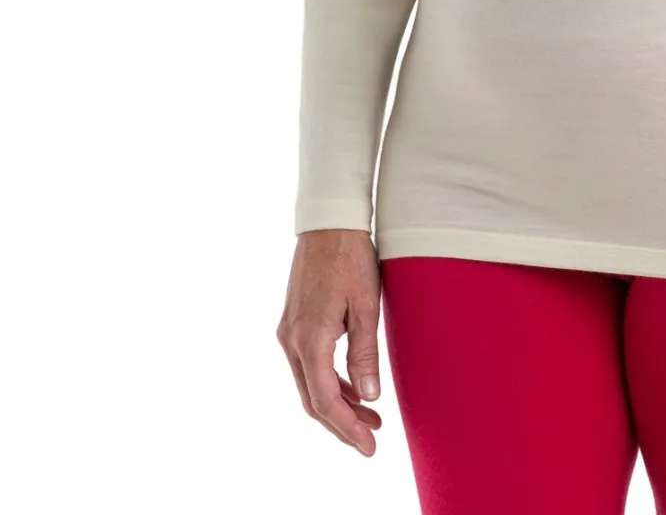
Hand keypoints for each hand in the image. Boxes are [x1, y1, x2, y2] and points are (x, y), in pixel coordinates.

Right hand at [277, 229, 383, 455]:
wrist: (328, 222)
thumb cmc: (351, 258)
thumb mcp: (366, 305)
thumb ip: (364, 353)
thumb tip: (369, 397)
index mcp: (310, 339)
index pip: (325, 401)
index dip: (347, 428)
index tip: (369, 447)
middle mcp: (292, 341)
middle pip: (313, 399)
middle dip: (342, 423)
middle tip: (372, 439)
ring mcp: (289, 332)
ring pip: (310, 384)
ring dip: (337, 403)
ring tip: (371, 416)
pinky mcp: (294, 322)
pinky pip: (309, 365)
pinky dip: (329, 382)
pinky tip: (352, 387)